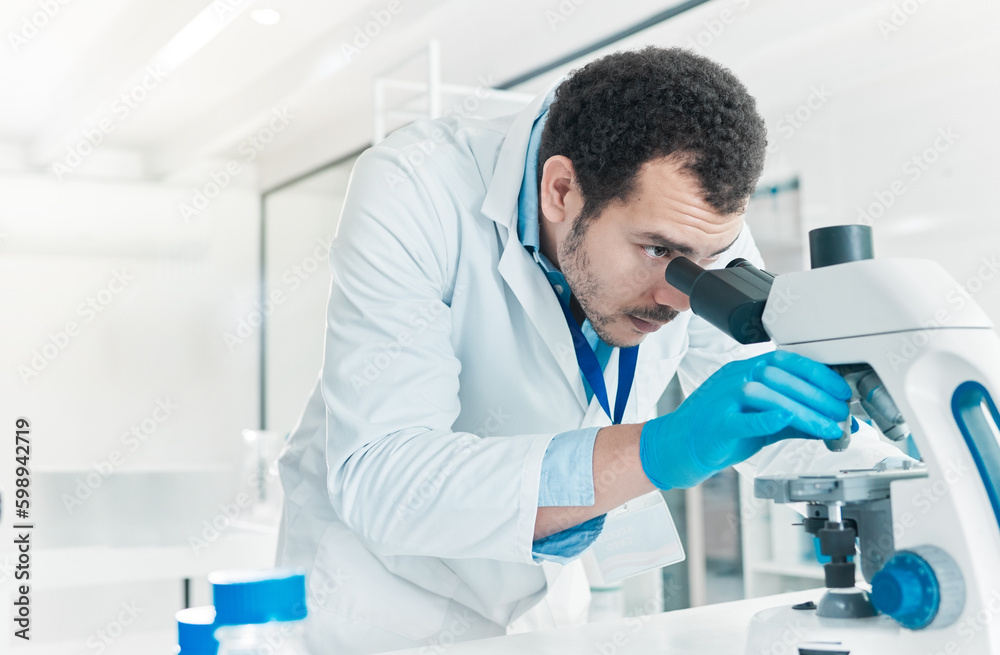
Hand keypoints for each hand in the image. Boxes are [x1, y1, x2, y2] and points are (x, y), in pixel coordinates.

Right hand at [639, 351, 851, 488]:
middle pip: (781, 378)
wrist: (680, 445)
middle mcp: (736, 378)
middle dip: (818, 396)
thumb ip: (794, 419)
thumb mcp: (762, 420)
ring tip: (828, 427)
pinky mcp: (718, 423)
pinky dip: (767, 418)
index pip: (787, 361)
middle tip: (842, 413)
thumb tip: (832, 423)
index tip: (842, 390)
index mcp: (746, 370)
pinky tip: (787, 420)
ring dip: (804, 412)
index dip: (818, 373)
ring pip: (769, 397)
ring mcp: (725, 399)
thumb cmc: (720, 429)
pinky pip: (744, 417)